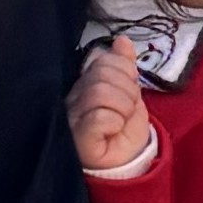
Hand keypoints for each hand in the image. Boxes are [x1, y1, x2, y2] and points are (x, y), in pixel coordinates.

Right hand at [67, 39, 150, 173]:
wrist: (125, 162)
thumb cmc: (124, 128)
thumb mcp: (130, 92)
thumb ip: (124, 66)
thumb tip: (122, 40)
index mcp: (86, 81)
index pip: (103, 59)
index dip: (125, 71)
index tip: (130, 92)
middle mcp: (73, 96)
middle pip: (101, 75)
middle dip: (127, 91)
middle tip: (128, 110)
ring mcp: (72, 117)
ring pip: (99, 92)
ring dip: (123, 107)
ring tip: (122, 120)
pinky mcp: (76, 137)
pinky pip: (99, 117)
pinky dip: (115, 122)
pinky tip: (114, 131)